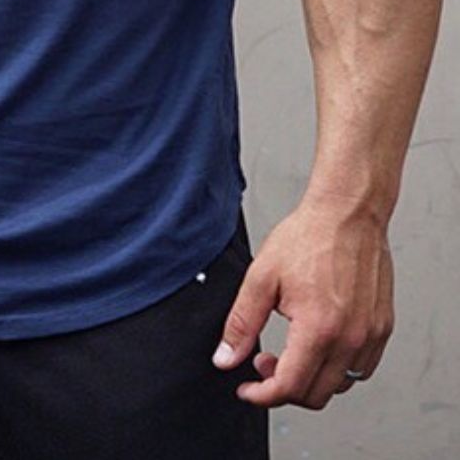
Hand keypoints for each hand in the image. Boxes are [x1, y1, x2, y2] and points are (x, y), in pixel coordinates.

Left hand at [212, 199, 393, 408]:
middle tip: (264, 363)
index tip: (248, 389)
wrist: (348, 213)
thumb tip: (226, 357)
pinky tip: (319, 343)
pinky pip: (361, 368)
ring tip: (291, 350)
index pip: (289, 387)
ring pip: (340, 385)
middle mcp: (350, 338)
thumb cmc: (309, 237)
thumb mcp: (262, 276)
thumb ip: (242, 322)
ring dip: (312, 379)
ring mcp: (370, 335)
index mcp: (318, 328)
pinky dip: (337, 368)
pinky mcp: (382, 328)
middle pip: (316, 395)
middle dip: (283, 388)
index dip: (262, 395)